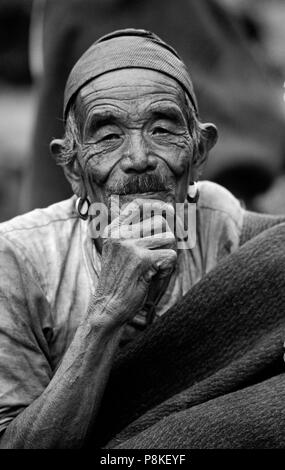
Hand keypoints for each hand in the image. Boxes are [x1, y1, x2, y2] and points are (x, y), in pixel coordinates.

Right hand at [92, 199, 176, 328]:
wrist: (107, 307)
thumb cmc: (119, 281)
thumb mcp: (122, 252)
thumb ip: (137, 233)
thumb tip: (168, 215)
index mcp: (113, 230)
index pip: (138, 205)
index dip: (157, 205)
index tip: (169, 211)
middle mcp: (120, 234)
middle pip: (160, 221)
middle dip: (168, 239)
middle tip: (162, 255)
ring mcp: (130, 245)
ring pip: (169, 237)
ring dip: (167, 254)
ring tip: (153, 269)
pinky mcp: (142, 260)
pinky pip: (171, 256)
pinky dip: (168, 269)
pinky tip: (153, 277)